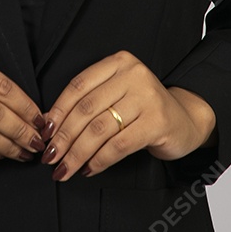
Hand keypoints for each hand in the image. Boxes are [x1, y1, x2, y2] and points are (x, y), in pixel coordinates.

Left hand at [39, 50, 216, 181]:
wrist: (185, 120)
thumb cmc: (143, 109)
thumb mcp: (116, 95)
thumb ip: (88, 102)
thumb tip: (49, 124)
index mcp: (119, 62)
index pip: (78, 85)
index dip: (58, 111)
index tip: (44, 133)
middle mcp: (133, 74)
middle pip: (86, 109)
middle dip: (64, 137)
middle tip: (51, 157)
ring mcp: (147, 97)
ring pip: (99, 129)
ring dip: (77, 153)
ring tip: (65, 168)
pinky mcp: (157, 122)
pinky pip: (118, 145)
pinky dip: (99, 160)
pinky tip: (89, 169)